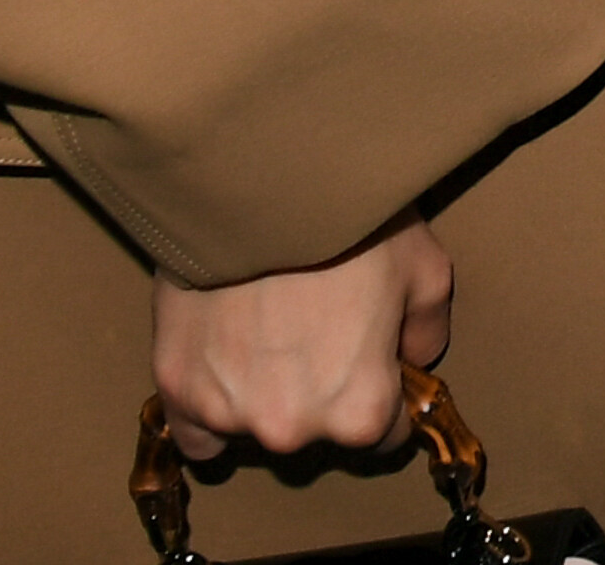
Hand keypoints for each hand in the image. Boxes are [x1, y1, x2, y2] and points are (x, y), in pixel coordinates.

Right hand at [149, 213, 454, 463]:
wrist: (259, 169)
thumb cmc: (348, 216)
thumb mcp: (423, 266)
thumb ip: (426, 329)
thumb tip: (411, 358)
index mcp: (360, 411)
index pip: (384, 434)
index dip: (383, 388)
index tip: (369, 352)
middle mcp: (293, 429)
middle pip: (316, 431)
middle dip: (322, 390)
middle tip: (314, 322)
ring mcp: (227, 411)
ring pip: (255, 427)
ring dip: (263, 394)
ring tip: (265, 324)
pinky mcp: (178, 384)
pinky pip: (197, 429)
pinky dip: (209, 406)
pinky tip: (223, 359)